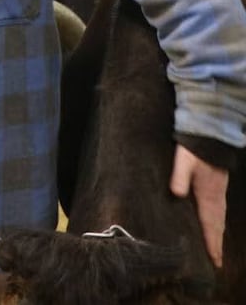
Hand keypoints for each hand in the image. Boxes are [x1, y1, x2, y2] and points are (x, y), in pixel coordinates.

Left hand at [169, 144, 228, 266]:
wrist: (209, 135)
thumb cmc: (194, 149)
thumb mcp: (183, 162)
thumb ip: (179, 177)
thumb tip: (176, 194)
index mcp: (209, 195)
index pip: (210, 225)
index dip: (212, 242)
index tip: (215, 260)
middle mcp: (216, 197)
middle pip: (217, 225)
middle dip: (217, 243)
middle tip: (217, 261)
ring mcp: (219, 192)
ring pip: (220, 218)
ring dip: (218, 233)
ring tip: (216, 247)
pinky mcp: (217, 186)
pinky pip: (219, 210)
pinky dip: (218, 221)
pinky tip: (214, 223)